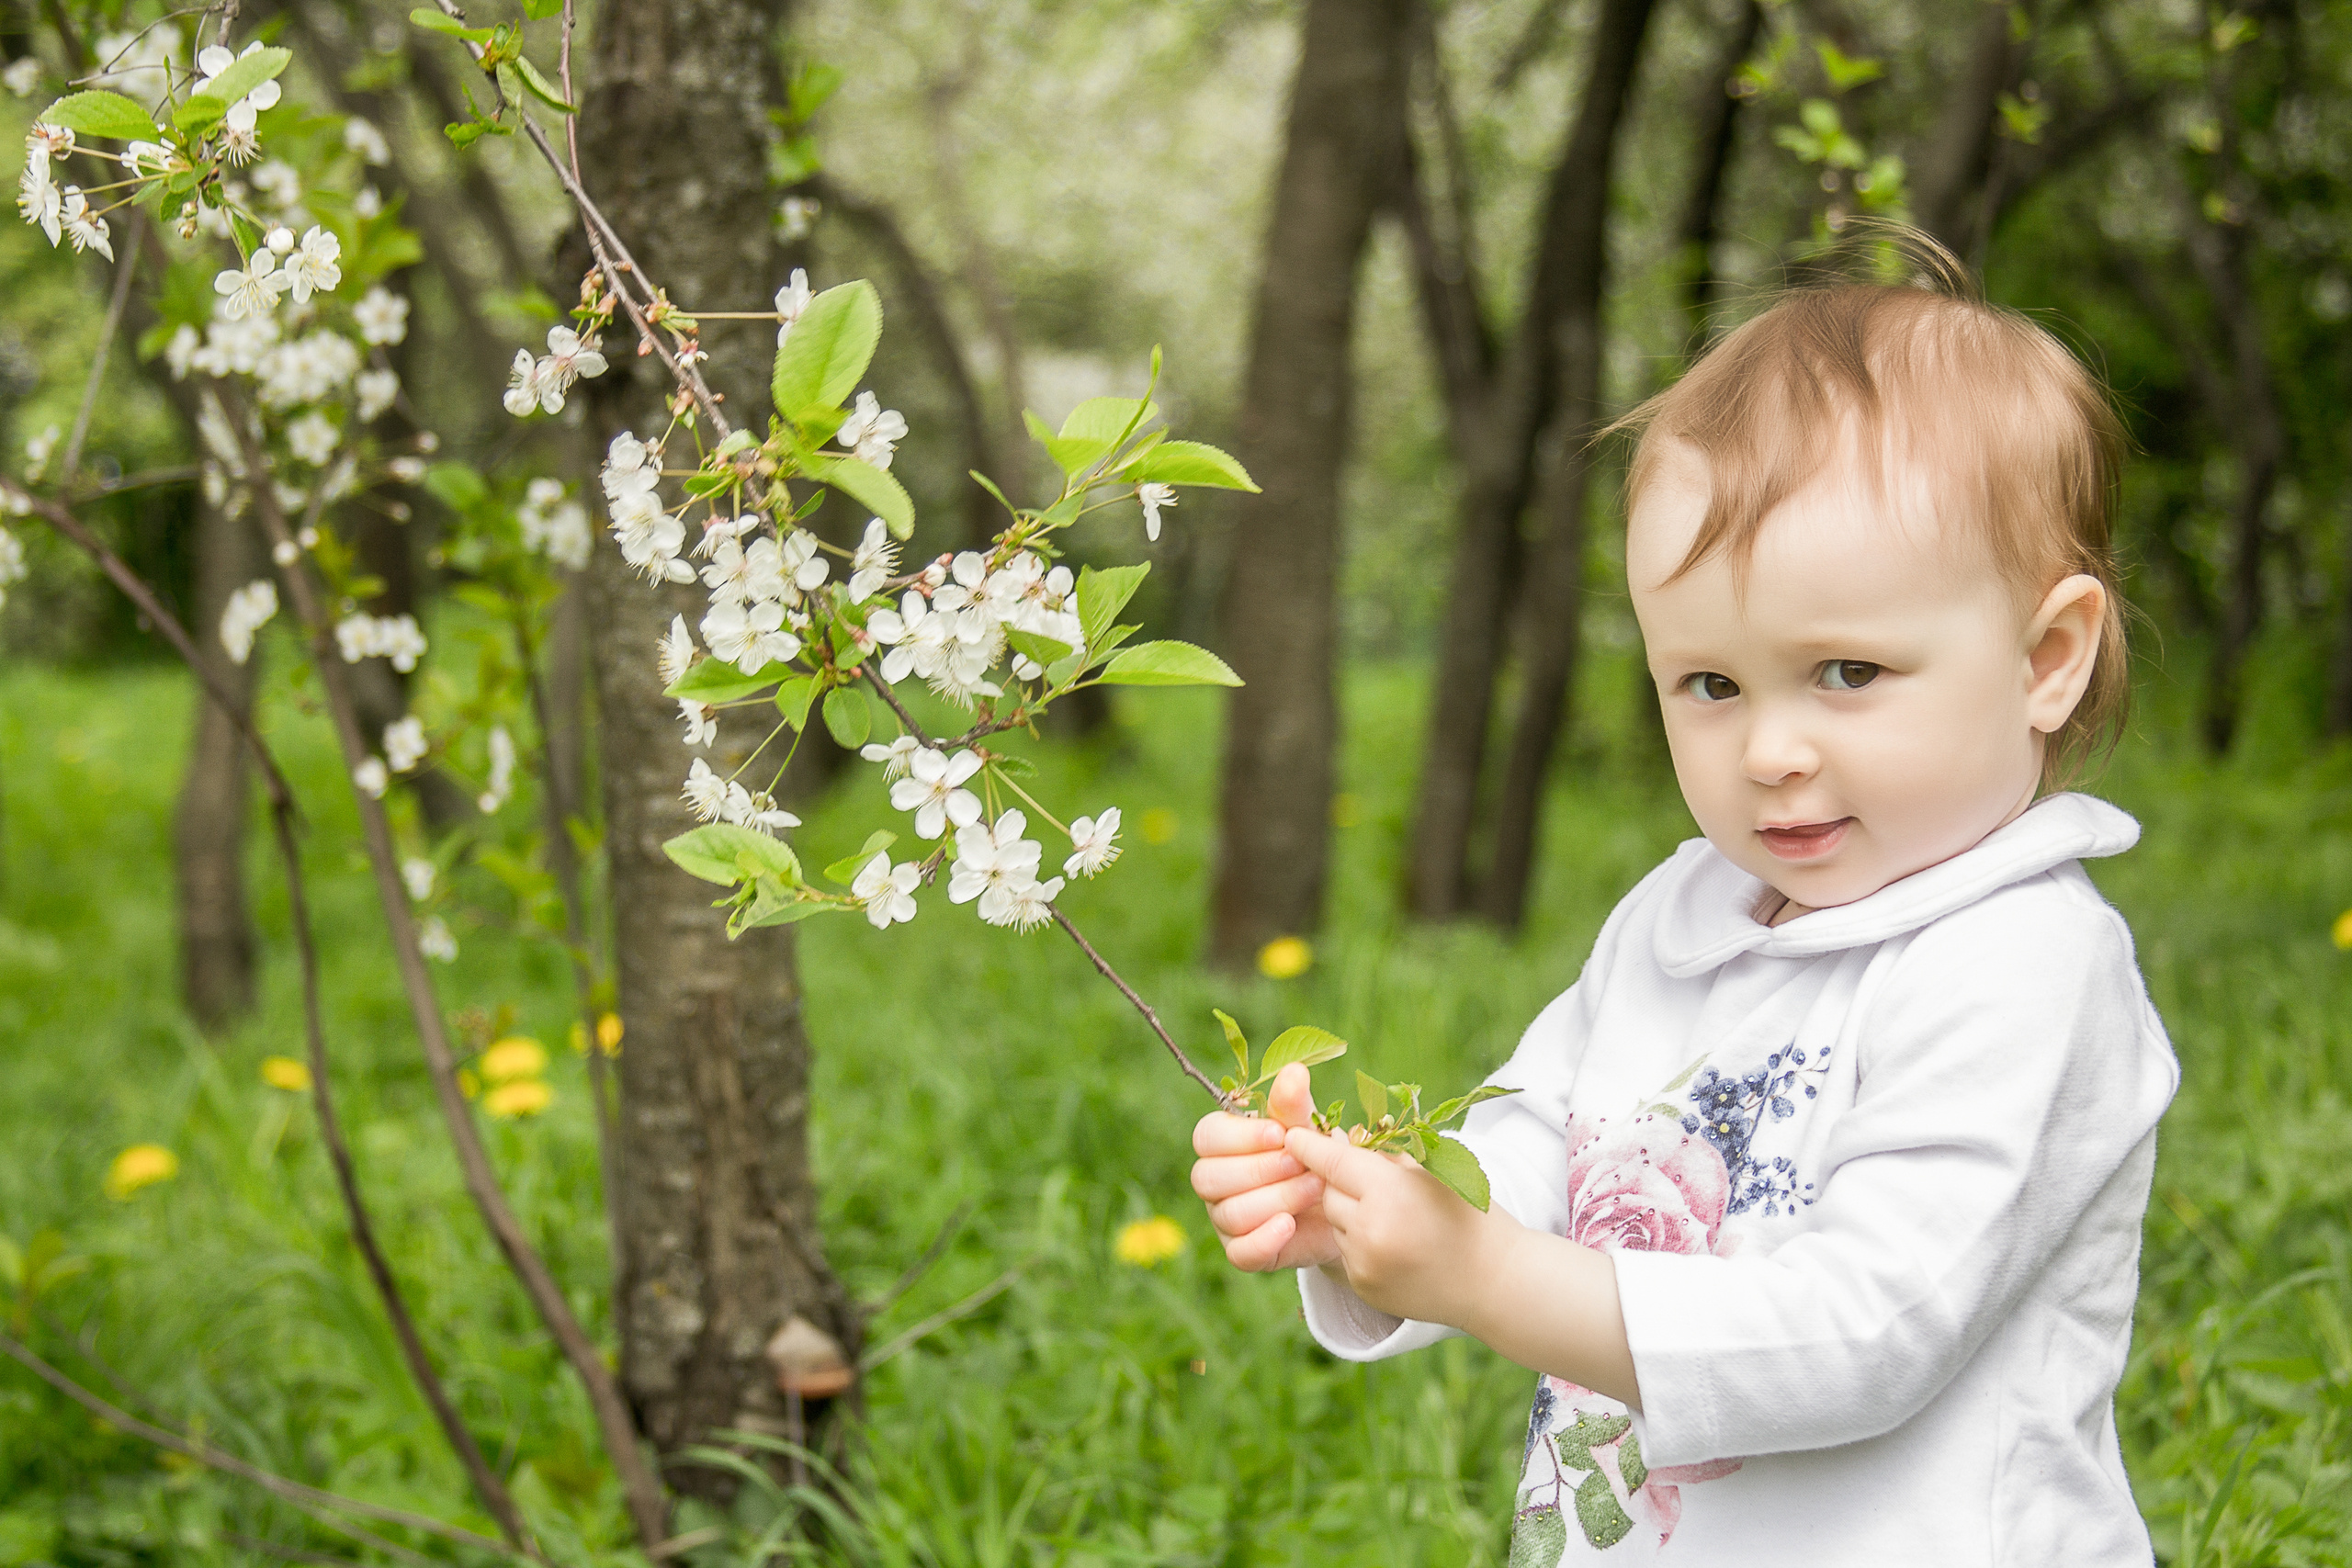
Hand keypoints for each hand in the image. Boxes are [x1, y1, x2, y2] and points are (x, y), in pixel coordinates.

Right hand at [1191, 1062, 1337, 1271]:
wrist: (1345, 1204)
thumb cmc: (1315, 1155)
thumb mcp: (1307, 1126)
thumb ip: (1294, 1103)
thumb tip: (1293, 1070)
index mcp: (1222, 1144)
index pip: (1206, 1137)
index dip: (1241, 1137)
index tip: (1282, 1133)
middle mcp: (1215, 1182)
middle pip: (1208, 1178)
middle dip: (1261, 1169)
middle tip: (1303, 1163)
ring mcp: (1225, 1220)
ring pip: (1230, 1213)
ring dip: (1277, 1199)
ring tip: (1315, 1187)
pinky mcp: (1244, 1252)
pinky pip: (1240, 1252)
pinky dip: (1265, 1239)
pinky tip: (1290, 1225)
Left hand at [1284, 1123, 1504, 1330]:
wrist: (1495, 1283)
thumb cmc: (1470, 1217)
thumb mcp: (1434, 1172)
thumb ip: (1385, 1158)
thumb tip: (1340, 1140)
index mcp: (1389, 1193)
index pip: (1334, 1161)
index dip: (1310, 1145)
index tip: (1291, 1135)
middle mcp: (1369, 1231)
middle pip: (1328, 1194)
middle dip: (1341, 1184)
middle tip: (1371, 1183)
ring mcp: (1363, 1264)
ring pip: (1335, 1224)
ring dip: (1351, 1215)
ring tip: (1392, 1220)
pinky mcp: (1362, 1288)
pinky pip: (1345, 1253)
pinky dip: (1360, 1244)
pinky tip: (1394, 1246)